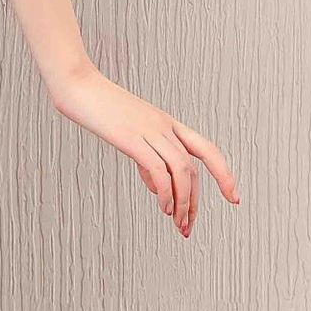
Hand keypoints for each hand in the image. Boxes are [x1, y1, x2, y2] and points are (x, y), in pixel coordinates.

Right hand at [52, 66, 239, 238]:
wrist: (77, 84)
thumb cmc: (96, 107)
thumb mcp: (127, 134)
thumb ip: (145, 158)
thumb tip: (158, 186)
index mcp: (166, 123)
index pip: (206, 149)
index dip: (224, 174)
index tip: (233, 197)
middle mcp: (164, 126)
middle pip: (194, 167)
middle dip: (195, 202)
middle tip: (188, 226)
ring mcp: (150, 130)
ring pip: (182, 170)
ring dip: (183, 202)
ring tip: (176, 223)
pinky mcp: (132, 138)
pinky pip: (159, 170)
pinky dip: (165, 192)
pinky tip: (162, 207)